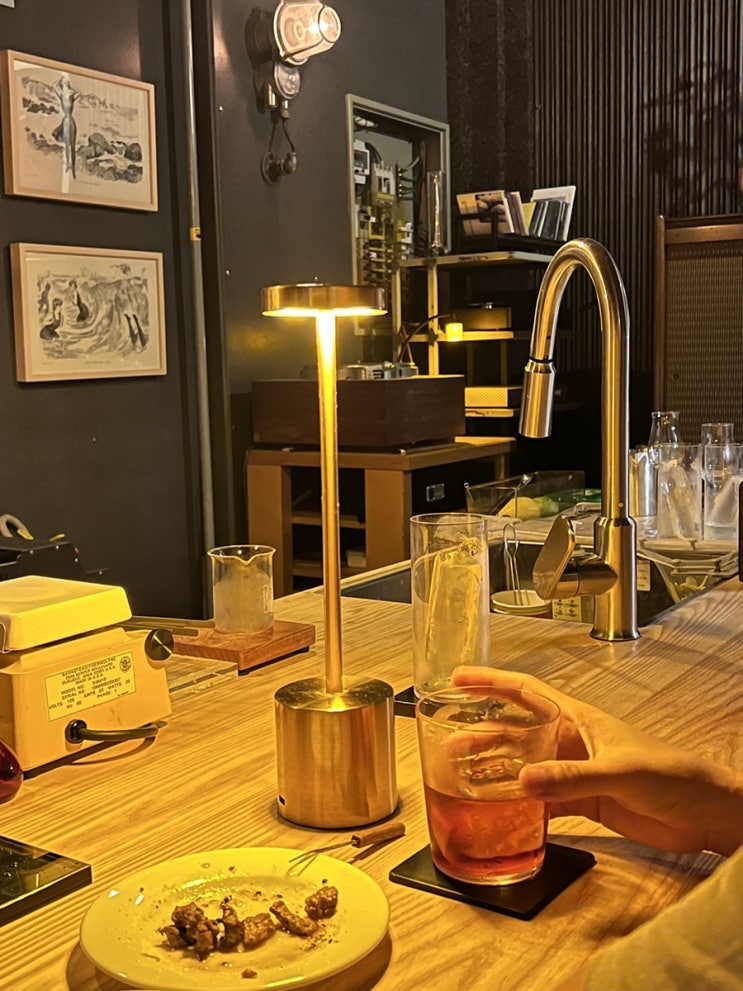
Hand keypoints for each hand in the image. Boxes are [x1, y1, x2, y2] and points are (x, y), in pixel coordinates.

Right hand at [452, 665, 742, 855]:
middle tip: (445, 741)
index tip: (457, 678)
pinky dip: (517, 807)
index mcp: (576, 719)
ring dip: (493, 772)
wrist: (704, 812)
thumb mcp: (620, 769)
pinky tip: (499, 813)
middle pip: (514, 732)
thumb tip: (524, 781)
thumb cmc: (673, 773)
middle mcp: (569, 742)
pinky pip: (539, 803)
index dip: (490, 681)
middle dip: (480, 733)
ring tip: (460, 779)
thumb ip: (572, 777)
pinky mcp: (581, 804)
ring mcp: (573, 773)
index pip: (525, 691)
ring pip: (522, 768)